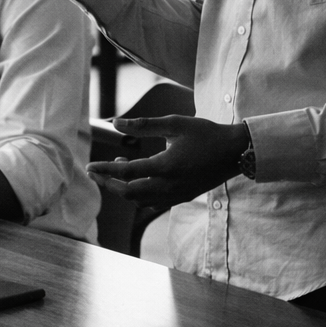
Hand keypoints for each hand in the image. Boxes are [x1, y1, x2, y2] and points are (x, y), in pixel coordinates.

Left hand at [87, 116, 249, 208]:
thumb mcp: (175, 123)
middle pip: (129, 192)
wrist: (235, 152)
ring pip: (140, 201)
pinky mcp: (182, 197)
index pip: (126, 172)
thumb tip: (115, 123)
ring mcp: (176, 194)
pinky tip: (138, 180)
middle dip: (108, 183)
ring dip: (124, 189)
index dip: (105, 170)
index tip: (89, 167)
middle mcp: (170, 185)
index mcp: (166, 166)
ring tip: (118, 169)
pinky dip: (139, 195)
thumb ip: (144, 125)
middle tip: (96, 173)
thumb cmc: (206, 134)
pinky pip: (153, 203)